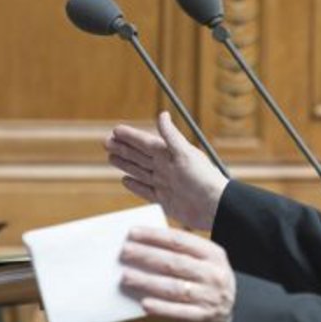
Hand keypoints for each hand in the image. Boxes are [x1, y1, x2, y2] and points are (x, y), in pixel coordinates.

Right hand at [106, 111, 228, 230]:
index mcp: (169, 154)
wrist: (215, 207)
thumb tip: (162, 114)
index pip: (144, 142)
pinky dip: (134, 186)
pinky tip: (125, 181)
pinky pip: (145, 191)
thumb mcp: (185, 153)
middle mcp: (165, 167)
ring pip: (139, 171)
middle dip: (122, 148)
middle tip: (106, 142)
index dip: (130, 136)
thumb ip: (171, 136)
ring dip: (125, 164)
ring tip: (111, 157)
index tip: (115, 130)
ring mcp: (164, 184)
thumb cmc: (204, 178)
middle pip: (138, 156)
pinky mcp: (164, 200)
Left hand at [120, 225, 235, 321]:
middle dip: (147, 256)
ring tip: (126, 277)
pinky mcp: (204, 316)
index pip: (180, 241)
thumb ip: (181, 252)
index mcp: (213, 254)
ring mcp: (209, 296)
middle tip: (124, 252)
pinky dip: (161, 308)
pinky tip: (144, 304)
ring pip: (174, 287)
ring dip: (147, 281)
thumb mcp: (204, 262)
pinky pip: (179, 312)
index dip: (155, 236)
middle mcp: (213, 274)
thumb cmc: (207, 282)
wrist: (230, 313)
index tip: (132, 233)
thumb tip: (143, 244)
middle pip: (174, 262)